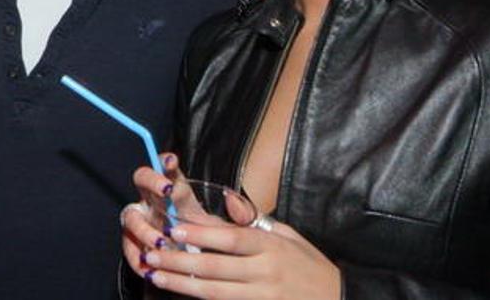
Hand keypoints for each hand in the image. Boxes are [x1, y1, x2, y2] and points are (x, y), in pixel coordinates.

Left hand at [122, 175, 339, 299]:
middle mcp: (266, 272)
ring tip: (154, 274)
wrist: (338, 299)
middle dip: (180, 260)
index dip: (202, 234)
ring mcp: (263, 296)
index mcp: (271, 246)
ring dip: (181, 283)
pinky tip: (180, 292)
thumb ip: (254, 220)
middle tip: (151, 253)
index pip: (232, 239)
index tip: (174, 230)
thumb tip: (228, 199)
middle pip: (216, 266)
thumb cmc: (308, 263)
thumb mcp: (287, 234)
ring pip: (215, 291)